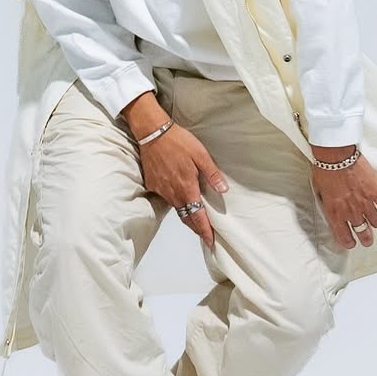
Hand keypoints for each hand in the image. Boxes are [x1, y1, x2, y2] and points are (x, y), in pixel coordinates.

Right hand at [137, 124, 228, 249]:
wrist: (153, 133)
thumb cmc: (178, 142)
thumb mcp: (201, 155)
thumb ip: (212, 174)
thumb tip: (223, 190)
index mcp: (187, 188)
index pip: (197, 216)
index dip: (204, 231)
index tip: (210, 241)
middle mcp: (173, 193)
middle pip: (186, 218)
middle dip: (196, 228)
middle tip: (205, 236)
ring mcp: (161, 190)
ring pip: (176, 208)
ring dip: (186, 215)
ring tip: (195, 219)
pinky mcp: (153, 185)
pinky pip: (165, 197)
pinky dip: (174, 201)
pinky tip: (178, 197)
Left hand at [311, 149, 376, 248]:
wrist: (336, 156)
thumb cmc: (325, 170)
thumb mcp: (320, 192)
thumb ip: (329, 204)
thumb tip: (332, 209)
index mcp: (335, 213)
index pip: (344, 236)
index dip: (349, 242)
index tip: (351, 243)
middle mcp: (351, 212)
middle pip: (364, 233)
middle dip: (366, 239)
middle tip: (367, 240)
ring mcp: (365, 203)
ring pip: (376, 222)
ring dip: (375, 221)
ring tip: (374, 218)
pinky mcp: (376, 193)